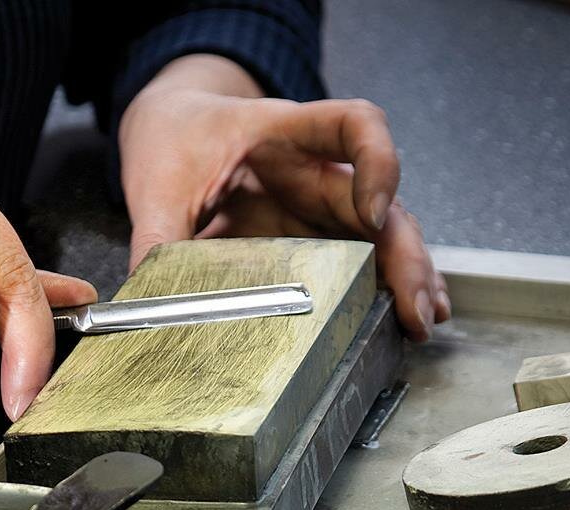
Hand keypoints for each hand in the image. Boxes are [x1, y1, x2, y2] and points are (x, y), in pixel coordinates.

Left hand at [117, 56, 447, 340]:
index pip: (353, 125)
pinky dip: (388, 289)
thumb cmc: (176, 140)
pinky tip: (406, 322)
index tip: (373, 213)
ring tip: (421, 323)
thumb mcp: (158, 183)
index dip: (376, 163)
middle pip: (383, 202)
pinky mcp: (316, 238)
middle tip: (415, 306)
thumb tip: (148, 301)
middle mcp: (318, 170)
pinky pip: (363, 260)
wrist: (175, 130)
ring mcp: (322, 207)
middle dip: (406, 255)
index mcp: (284, 134)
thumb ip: (158, 237)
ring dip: (409, 278)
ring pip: (384, 236)